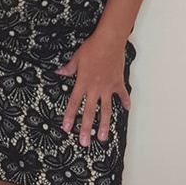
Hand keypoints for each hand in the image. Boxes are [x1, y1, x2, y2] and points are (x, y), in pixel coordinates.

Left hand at [54, 32, 130, 146]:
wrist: (109, 41)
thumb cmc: (92, 48)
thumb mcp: (76, 58)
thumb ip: (68, 68)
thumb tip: (58, 72)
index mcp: (83, 82)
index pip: (73, 102)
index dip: (70, 116)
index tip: (67, 128)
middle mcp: (95, 88)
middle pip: (89, 112)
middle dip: (86, 128)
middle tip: (85, 142)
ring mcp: (107, 87)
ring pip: (106, 109)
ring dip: (104, 124)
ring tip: (103, 137)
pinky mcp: (118, 82)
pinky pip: (122, 94)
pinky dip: (125, 101)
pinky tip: (127, 109)